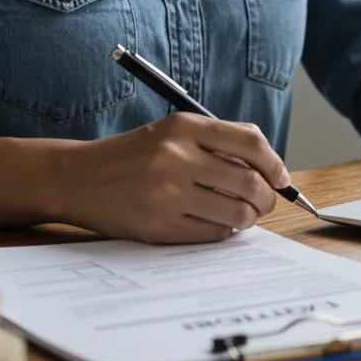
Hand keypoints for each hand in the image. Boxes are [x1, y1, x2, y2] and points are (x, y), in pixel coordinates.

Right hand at [55, 112, 289, 243]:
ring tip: (244, 214)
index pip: (251, 143)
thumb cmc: (136, 153)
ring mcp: (167, 194)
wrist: (79, 178)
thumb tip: (268, 160)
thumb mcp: (175, 130)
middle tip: (266, 202)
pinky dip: (224, 231)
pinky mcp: (158, 226)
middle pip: (249, 182)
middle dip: (267, 197)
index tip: (281, 177)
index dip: (275, 163)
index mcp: (185, 127)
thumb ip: (220, 138)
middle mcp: (177, 157)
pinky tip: (218, 223)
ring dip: (248, 217)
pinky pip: (211, 233)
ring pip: (235, 212)